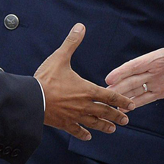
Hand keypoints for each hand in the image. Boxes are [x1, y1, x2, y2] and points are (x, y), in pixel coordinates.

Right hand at [36, 23, 133, 140]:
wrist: (31, 99)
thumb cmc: (46, 78)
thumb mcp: (60, 57)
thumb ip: (72, 42)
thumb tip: (80, 27)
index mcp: (86, 89)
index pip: (110, 96)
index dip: (122, 100)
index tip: (131, 105)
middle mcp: (84, 105)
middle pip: (105, 112)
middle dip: (117, 116)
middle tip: (126, 120)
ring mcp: (74, 116)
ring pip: (93, 123)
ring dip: (104, 126)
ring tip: (112, 129)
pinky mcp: (63, 123)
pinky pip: (76, 130)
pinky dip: (82, 133)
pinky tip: (88, 136)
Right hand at [105, 37, 163, 106]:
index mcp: (155, 59)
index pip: (135, 66)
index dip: (122, 72)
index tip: (109, 78)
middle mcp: (152, 70)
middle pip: (132, 80)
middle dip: (118, 87)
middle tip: (103, 94)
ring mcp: (156, 82)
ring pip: (135, 90)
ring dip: (123, 96)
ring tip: (110, 104)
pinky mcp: (161, 92)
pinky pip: (145, 98)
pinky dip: (135, 104)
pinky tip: (124, 109)